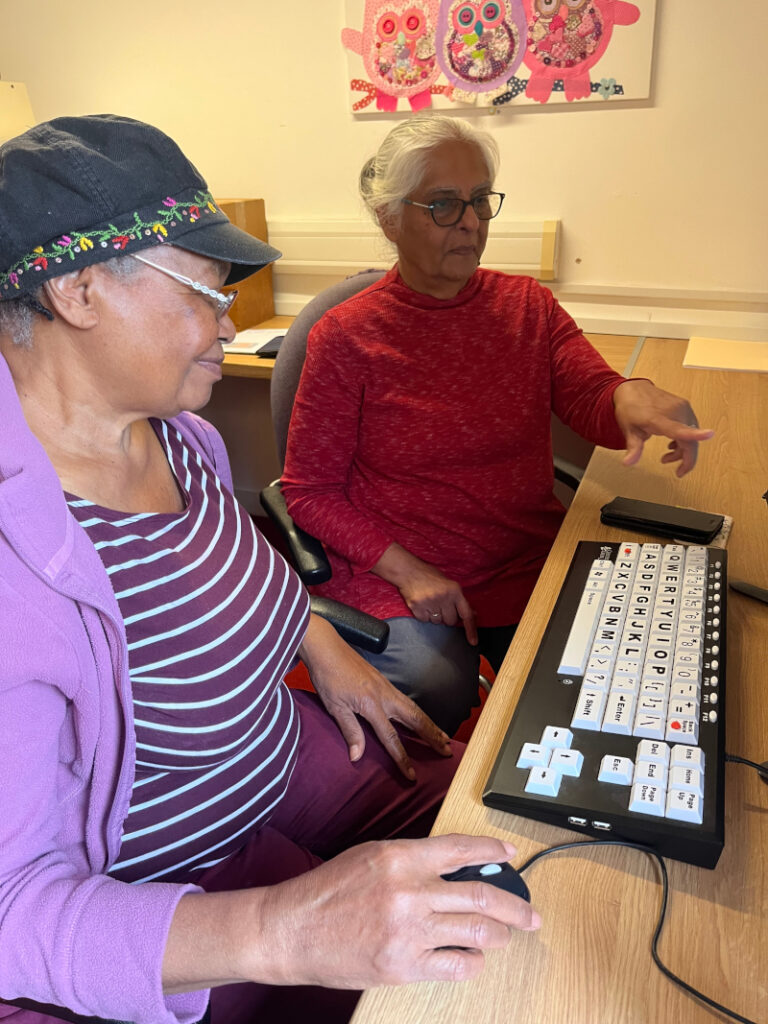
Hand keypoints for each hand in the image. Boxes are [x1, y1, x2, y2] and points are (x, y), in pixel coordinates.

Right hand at [248, 834, 540, 988]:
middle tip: (530, 914)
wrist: (292, 930)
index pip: (462, 849)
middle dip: (515, 906)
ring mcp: (408, 930)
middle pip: (481, 895)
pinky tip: (473, 958)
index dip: (492, 852)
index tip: (510, 855)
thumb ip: (414, 860)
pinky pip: (456, 965)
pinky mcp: (403, 965)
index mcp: (401, 856)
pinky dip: (472, 962)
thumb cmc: (329, 891)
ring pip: (476, 931)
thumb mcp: (372, 857)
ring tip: (505, 936)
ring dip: (499, 935)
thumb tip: (460, 866)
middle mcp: (409, 890)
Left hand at [300, 615, 452, 778]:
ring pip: (415, 708)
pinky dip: (419, 712)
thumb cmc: (328, 677)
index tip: (412, 775)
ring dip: (430, 724)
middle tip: (447, 750)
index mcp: (372, 705)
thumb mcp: (335, 707)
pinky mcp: (384, 682)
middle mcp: (385, 696)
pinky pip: (408, 701)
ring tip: (443, 737)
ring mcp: (387, 687)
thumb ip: (350, 731)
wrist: (328, 648)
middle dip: (432, 736)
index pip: (391, 738)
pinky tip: (422, 718)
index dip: (402, 758)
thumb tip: (357, 757)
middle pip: (415, 719)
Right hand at [372, 543, 477, 644]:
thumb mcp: (449, 584)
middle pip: (451, 621)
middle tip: (441, 606)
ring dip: (435, 616)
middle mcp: (444, 597)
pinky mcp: (418, 608)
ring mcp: (430, 603)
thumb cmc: (429, 576)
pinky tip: (422, 604)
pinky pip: (425, 621)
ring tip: (430, 603)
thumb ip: (459, 599)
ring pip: (438, 622)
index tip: (473, 642)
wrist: (408, 570)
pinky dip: (424, 615)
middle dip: (447, 617)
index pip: (466, 614)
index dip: (471, 629)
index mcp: (454, 591)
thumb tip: (472, 614)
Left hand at [613, 379, 713, 476]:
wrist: (633, 389)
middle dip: (687, 458)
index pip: (678, 428)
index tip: (709, 435)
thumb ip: (633, 447)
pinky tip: (672, 444)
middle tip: (679, 471)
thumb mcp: (629, 430)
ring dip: (683, 450)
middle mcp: (674, 411)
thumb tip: (628, 463)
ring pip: (692, 434)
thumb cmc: (631, 408)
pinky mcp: (684, 406)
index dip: (694, 434)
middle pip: (690, 439)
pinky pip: (690, 426)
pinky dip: (685, 438)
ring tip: (667, 457)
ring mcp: (681, 407)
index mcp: (659, 418)